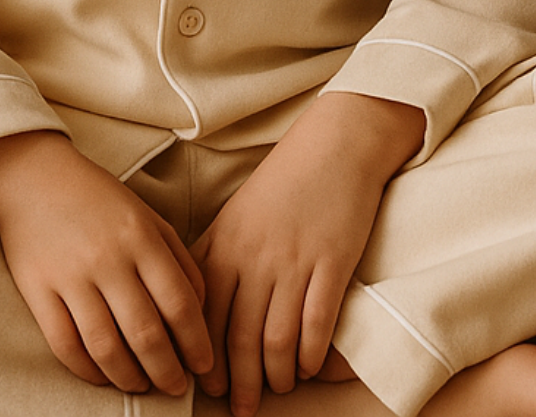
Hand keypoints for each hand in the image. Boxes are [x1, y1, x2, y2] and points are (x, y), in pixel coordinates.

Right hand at [0, 131, 212, 396]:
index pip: (179, 303)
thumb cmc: (98, 199)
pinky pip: (65, 345)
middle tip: (175, 388)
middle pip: (146, 333)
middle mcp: (109, 258)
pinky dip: (87, 370)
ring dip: (129, 378)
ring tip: (141, 386)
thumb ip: (178, 259)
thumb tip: (200, 310)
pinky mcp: (37, 290)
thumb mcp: (148, 217)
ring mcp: (71, 276)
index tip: (203, 366)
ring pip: (106, 347)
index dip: (196, 343)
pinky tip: (102, 376)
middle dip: (167, 371)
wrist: (33, 176)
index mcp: (142, 238)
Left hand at [191, 92, 423, 416]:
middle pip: (238, 337)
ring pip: (276, 338)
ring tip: (278, 389)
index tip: (206, 385)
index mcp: (225, 243)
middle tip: (241, 408)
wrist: (334, 144)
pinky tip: (308, 367)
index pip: (204, 314)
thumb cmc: (285, 181)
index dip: (205, 357)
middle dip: (238, 382)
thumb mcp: (238, 214)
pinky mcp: (331, 262)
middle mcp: (253, 256)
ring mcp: (293, 260)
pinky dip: (310, 354)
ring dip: (275, 375)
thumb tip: (201, 306)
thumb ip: (219, 257)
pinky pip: (316, 323)